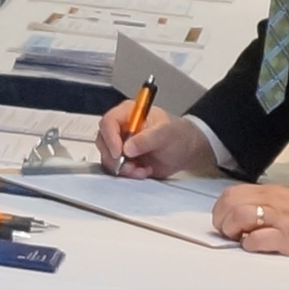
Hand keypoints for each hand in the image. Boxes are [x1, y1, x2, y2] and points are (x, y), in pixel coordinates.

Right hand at [98, 103, 227, 179]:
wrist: (185, 151)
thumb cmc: (178, 135)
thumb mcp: (166, 133)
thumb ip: (147, 138)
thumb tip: (128, 147)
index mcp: (129, 113)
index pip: (108, 122)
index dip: (110, 138)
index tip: (119, 152)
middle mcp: (121, 128)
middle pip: (103, 141)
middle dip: (115, 158)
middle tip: (131, 165)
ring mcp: (121, 145)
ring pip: (108, 158)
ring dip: (123, 168)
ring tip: (142, 169)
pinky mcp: (124, 160)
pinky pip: (116, 169)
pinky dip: (128, 174)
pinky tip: (143, 171)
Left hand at [219, 183, 288, 256]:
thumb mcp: (286, 200)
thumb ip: (264, 203)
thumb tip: (238, 215)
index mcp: (270, 191)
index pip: (232, 193)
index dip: (221, 209)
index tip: (224, 222)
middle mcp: (273, 201)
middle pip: (231, 203)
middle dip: (222, 220)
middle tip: (229, 233)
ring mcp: (280, 219)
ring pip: (240, 216)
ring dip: (233, 231)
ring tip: (240, 239)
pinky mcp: (288, 237)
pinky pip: (258, 239)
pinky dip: (250, 245)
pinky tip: (256, 247)